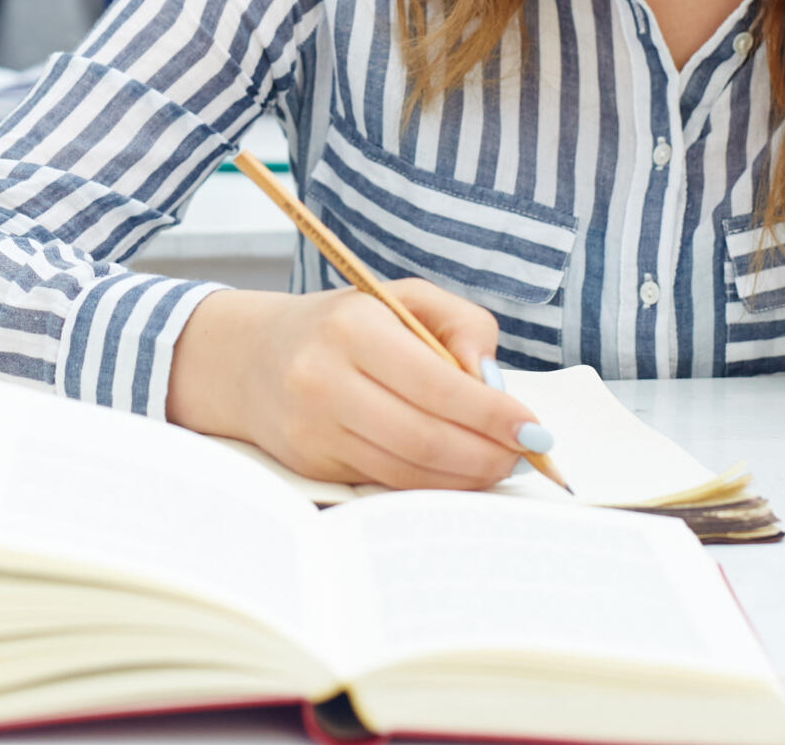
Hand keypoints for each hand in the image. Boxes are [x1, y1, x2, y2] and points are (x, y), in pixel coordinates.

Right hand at [164, 281, 548, 490]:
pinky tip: (455, 471)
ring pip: (407, 471)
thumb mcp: (401, 299)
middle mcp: (324, 379)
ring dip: (464, 476)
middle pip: (425, 437)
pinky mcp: (311, 465)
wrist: (251, 358)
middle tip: (523, 454)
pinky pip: (385, 484)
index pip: (438, 384)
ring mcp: (313, 429)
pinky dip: (431, 484)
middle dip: (487, 454)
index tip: (533, 429)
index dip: (493, 414)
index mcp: (352, 328)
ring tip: (496, 463)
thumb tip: (493, 382)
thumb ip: (462, 324)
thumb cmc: (344, 324)